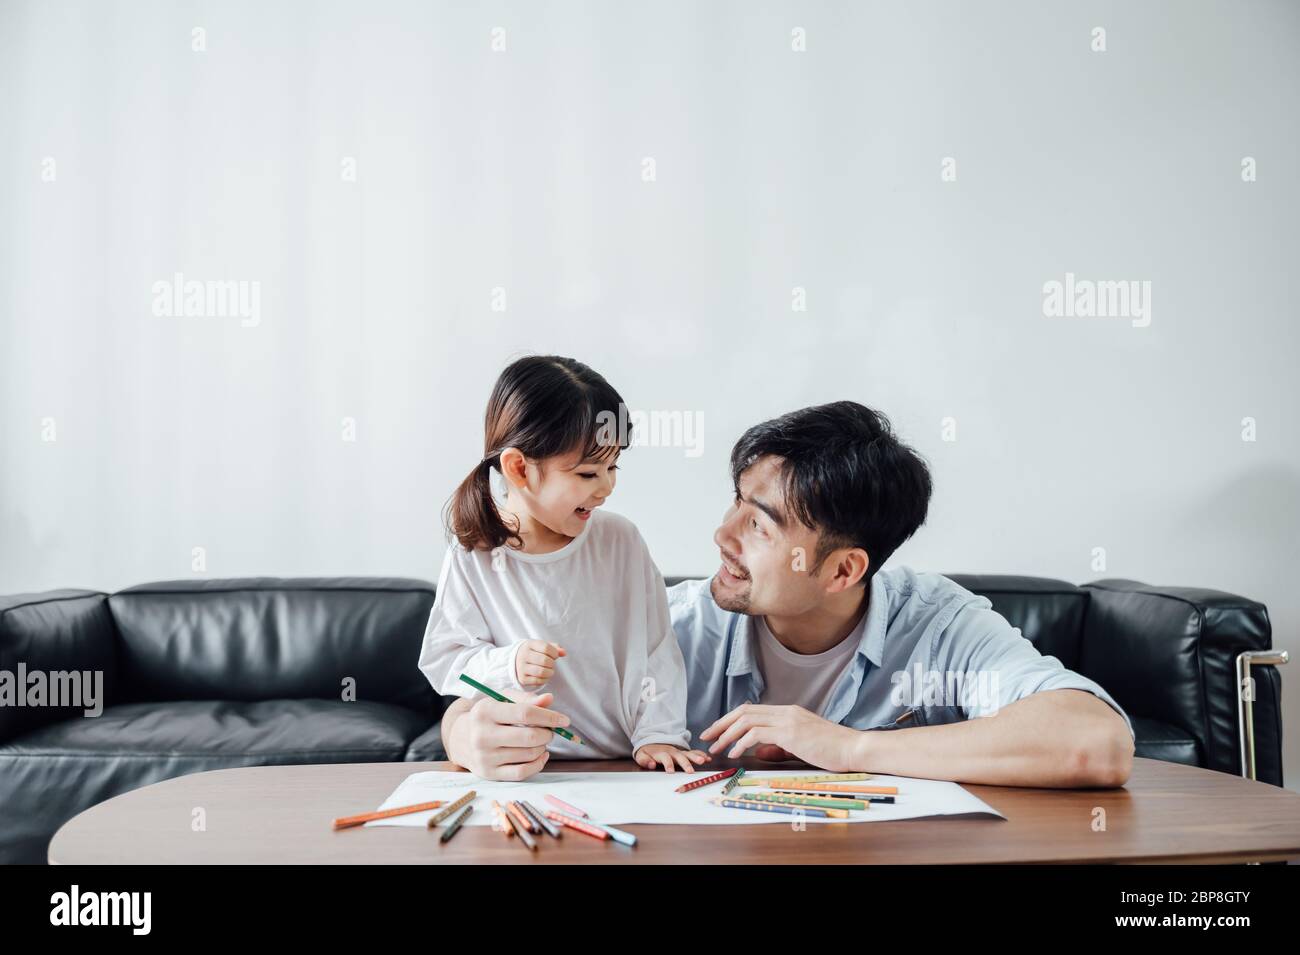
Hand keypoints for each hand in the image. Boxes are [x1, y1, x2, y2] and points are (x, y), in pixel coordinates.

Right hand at [446, 691, 571, 780]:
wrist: (460, 737)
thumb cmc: (488, 715)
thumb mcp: (503, 700)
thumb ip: (526, 699)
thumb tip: (549, 699)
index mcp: (485, 711)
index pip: (525, 714)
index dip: (549, 717)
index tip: (564, 720)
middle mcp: (482, 735)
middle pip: (529, 737)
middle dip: (547, 734)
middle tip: (549, 731)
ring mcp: (484, 756)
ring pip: (528, 754)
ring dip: (542, 747)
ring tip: (541, 740)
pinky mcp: (489, 773)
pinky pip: (522, 772)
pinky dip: (538, 764)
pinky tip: (541, 755)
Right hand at [514, 640, 565, 686]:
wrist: (517, 661)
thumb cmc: (534, 652)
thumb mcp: (542, 646)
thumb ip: (555, 648)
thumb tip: (564, 653)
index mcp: (529, 644)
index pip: (546, 648)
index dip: (554, 653)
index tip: (554, 655)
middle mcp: (523, 655)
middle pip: (544, 660)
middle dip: (552, 663)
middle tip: (551, 664)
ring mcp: (521, 668)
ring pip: (541, 672)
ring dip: (550, 672)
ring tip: (549, 670)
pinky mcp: (522, 679)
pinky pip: (538, 681)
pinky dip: (545, 680)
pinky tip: (544, 676)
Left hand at [634, 743, 712, 772]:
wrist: (652, 742)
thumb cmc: (647, 751)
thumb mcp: (641, 755)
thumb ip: (645, 760)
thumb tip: (651, 764)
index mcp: (661, 752)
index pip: (665, 757)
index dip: (668, 764)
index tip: (671, 771)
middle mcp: (672, 751)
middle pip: (679, 756)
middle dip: (685, 763)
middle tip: (690, 771)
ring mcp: (679, 752)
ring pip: (688, 754)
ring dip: (696, 757)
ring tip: (703, 761)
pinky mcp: (684, 753)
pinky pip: (693, 752)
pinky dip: (700, 754)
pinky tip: (707, 758)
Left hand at [698, 703, 864, 771]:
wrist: (853, 748)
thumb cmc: (831, 749)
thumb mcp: (800, 745)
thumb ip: (777, 746)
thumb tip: (756, 750)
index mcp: (787, 712)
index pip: (750, 710)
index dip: (729, 719)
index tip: (715, 732)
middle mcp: (785, 711)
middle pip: (743, 711)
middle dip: (721, 724)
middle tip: (706, 737)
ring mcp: (787, 720)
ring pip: (746, 720)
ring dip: (727, 735)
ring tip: (717, 749)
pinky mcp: (790, 732)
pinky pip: (756, 733)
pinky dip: (741, 743)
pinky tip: (735, 755)